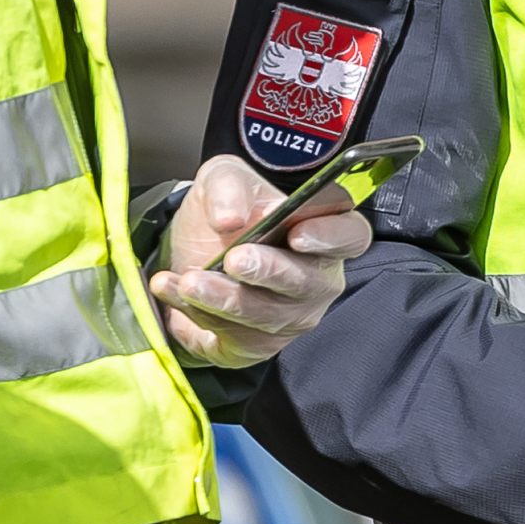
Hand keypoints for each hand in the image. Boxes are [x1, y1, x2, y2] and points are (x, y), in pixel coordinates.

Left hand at [147, 155, 375, 368]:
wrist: (195, 247)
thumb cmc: (228, 209)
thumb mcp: (223, 179)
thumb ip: (229, 188)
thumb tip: (230, 217)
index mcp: (325, 231)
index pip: (350, 236)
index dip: (330, 237)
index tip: (298, 234)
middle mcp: (316, 279)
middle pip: (306, 283)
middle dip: (269, 272)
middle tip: (233, 259)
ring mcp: (289, 317)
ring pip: (266, 317)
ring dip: (225, 299)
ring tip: (188, 280)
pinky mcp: (256, 344)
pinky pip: (233, 340)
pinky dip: (199, 318)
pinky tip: (174, 293)